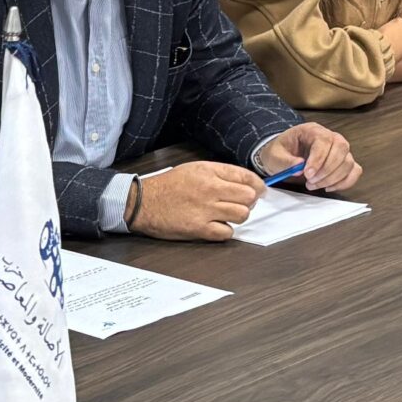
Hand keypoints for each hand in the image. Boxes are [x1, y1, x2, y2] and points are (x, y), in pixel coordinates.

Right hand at [128, 160, 263, 240]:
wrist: (143, 202)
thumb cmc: (167, 186)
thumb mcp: (194, 169)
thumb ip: (219, 174)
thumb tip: (245, 184)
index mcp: (209, 172)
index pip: (247, 177)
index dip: (258, 186)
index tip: (258, 191)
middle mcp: (210, 189)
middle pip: (248, 197)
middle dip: (247, 202)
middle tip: (239, 204)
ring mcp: (205, 209)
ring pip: (242, 215)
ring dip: (237, 216)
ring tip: (225, 215)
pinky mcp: (199, 228)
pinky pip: (227, 232)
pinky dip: (224, 231)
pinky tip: (215, 226)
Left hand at [257, 122, 362, 192]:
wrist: (283, 155)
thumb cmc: (280, 152)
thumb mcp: (275, 155)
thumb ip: (286, 161)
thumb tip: (299, 167)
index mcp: (312, 130)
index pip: (324, 140)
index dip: (318, 158)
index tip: (307, 174)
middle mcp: (330, 137)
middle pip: (341, 149)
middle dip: (327, 170)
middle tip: (310, 182)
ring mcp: (339, 149)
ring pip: (348, 162)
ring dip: (333, 178)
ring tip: (313, 185)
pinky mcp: (343, 162)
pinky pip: (354, 171)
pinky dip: (345, 182)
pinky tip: (328, 187)